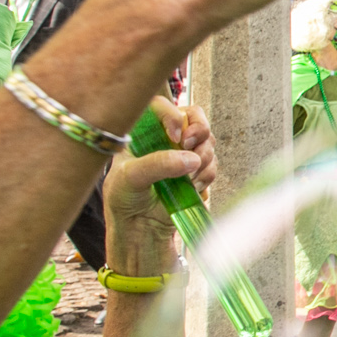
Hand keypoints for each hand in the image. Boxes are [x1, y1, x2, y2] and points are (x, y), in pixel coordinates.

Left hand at [104, 99, 216, 275]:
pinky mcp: (196, 172)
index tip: (175, 134)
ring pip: (208, 142)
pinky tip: (193, 186)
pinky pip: (213, 164)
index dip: (173, 114)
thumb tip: (190, 159)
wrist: (140, 231)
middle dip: (199, 132)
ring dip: (203, 158)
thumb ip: (157, 163)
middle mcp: (164, 139)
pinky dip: (207, 175)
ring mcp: (182, 155)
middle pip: (195, 118)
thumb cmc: (123, 200)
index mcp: (141, 132)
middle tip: (190, 146)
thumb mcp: (130, 177)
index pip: (161, 106)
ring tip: (188, 177)